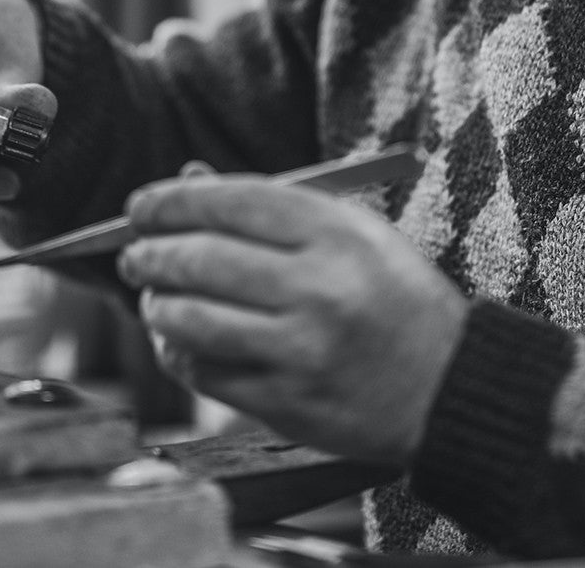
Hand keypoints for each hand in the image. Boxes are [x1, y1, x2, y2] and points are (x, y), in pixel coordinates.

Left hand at [118, 171, 469, 464]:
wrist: (450, 386)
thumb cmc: (392, 300)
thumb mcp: (354, 236)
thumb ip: (272, 209)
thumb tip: (186, 181)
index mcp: (339, 233)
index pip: (230, 203)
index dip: (171, 202)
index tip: (140, 208)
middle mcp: (321, 288)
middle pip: (201, 259)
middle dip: (149, 254)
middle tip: (134, 256)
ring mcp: (303, 349)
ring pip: (192, 320)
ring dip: (157, 305)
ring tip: (154, 297)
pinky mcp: (288, 403)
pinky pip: (206, 372)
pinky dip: (178, 353)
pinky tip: (178, 341)